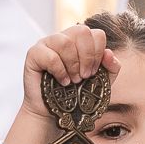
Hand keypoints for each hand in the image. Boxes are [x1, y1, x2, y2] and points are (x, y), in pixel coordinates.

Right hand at [8, 25, 116, 143]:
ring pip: (65, 41)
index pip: (96, 33)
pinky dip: (60, 71)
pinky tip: (62, 81)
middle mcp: (63, 37)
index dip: (98, 53)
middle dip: (87, 57)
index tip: (93, 72)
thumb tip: (109, 53)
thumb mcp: (100, 83)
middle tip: (84, 76)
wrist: (52, 112)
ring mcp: (47, 43)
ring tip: (73, 80)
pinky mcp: (34, 53)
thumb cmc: (74, 96)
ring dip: (73, 64)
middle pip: (82, 31)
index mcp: (80, 41)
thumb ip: (111, 68)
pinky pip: (50, 55)